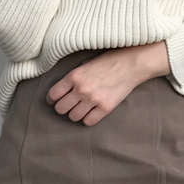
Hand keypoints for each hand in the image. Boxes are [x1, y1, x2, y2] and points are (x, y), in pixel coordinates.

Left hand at [46, 41, 169, 126]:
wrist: (131, 63)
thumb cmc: (109, 61)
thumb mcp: (86, 64)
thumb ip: (74, 77)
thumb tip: (62, 91)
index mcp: (74, 76)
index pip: (53, 95)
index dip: (52, 99)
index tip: (55, 100)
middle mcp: (82, 89)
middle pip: (61, 109)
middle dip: (62, 108)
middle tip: (68, 105)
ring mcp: (93, 100)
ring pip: (73, 117)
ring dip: (75, 114)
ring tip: (81, 108)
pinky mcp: (105, 108)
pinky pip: (88, 122)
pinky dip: (87, 119)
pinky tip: (91, 112)